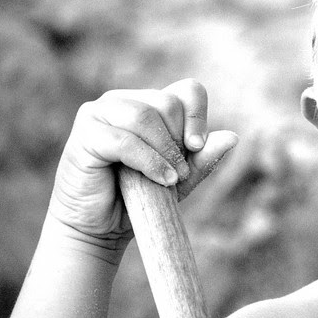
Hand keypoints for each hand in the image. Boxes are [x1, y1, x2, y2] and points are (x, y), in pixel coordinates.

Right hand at [48, 78, 237, 247]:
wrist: (100, 227)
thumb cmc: (140, 198)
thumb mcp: (181, 177)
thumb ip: (203, 158)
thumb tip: (233, 137)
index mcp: (147, 104)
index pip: (186, 90)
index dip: (198, 116)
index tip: (197, 147)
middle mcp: (122, 101)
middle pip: (168, 103)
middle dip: (180, 140)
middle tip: (180, 172)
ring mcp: (98, 114)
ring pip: (145, 117)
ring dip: (166, 151)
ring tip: (172, 179)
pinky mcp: (84, 135)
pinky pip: (124, 141)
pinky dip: (149, 161)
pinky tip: (161, 180)